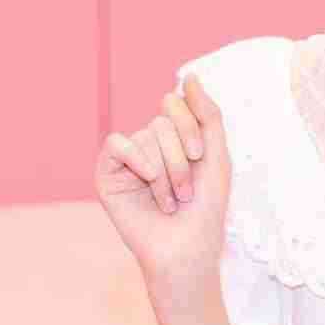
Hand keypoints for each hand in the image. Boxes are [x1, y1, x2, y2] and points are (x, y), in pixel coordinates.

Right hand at [94, 73, 231, 290]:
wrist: (186, 249)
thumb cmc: (205, 208)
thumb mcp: (217, 155)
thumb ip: (207, 114)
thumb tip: (188, 76)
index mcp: (174, 137)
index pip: (175, 103)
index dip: (190, 126)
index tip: (200, 156)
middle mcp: (149, 144)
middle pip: (162, 121)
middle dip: (180, 158)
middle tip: (186, 191)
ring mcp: (127, 158)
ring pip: (145, 136)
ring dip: (165, 172)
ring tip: (170, 200)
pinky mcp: (107, 174)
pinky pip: (117, 144)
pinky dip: (137, 160)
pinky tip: (145, 181)